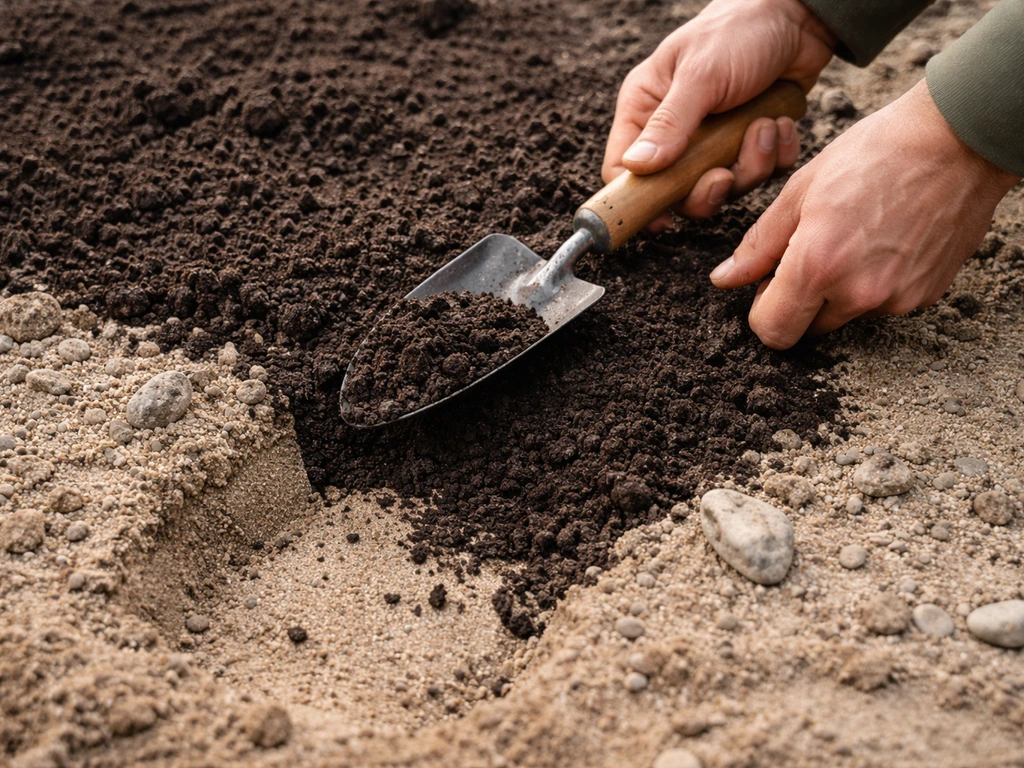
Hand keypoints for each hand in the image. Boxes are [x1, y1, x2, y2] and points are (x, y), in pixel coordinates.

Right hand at [603, 0, 836, 227]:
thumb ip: (669, 123)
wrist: (800, 13)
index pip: (623, 168)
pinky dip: (775, 156)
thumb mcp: (701, 75)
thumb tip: (636, 167)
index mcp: (647, 108)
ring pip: (722, 187)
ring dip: (749, 166)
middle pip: (676, 192)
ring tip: (764, 128)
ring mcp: (713, 140)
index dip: (638, 199)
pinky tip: (781, 123)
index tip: (662, 218)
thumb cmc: (740, 29)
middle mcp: (675, 130)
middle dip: (707, 190)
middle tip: (725, 175)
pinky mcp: (748, 142)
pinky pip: (760, 173)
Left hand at [710, 80, 1020, 348]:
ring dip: (839, 291)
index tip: (768, 285)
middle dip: (800, 302)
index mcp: (817, 266)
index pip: (771, 330)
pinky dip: (876, 284)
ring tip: (855, 237)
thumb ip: (759, 245)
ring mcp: (895, 299)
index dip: (763, 310)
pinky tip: (885, 241)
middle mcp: (857, 293)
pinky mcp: (925, 297)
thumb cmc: (876, 152)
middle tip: (811, 253)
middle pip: (807, 329)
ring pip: (845, 316)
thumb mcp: (800, 190)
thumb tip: (725, 280)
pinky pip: (883, 305)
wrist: (958, 139)